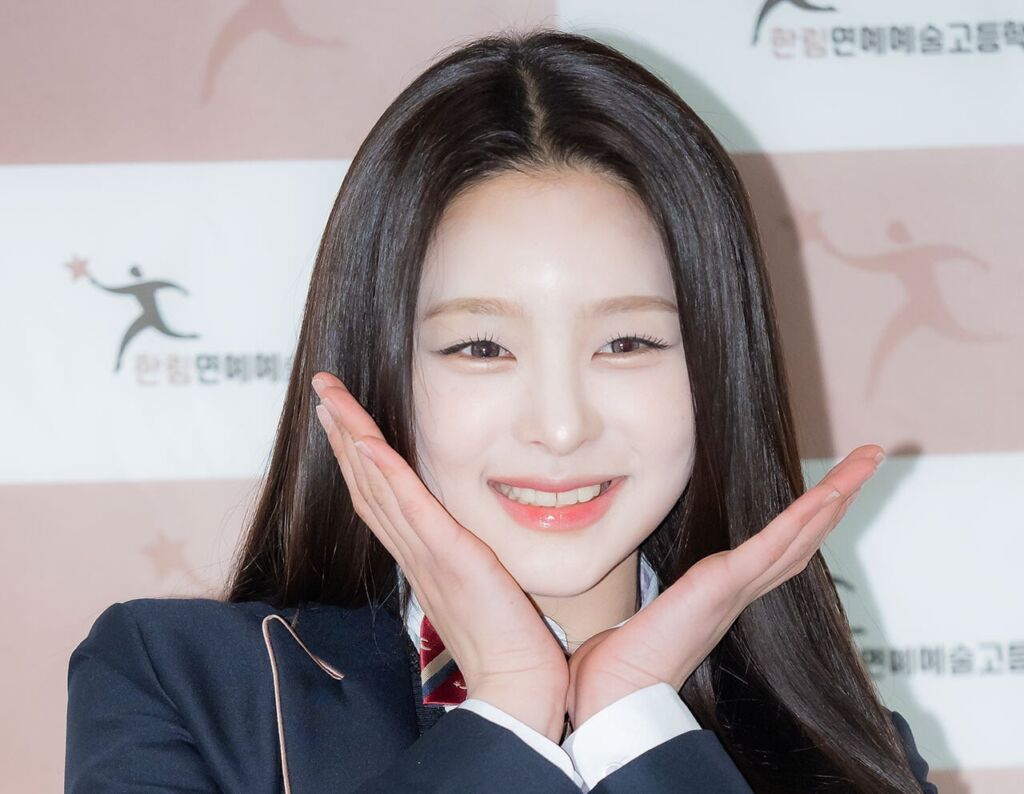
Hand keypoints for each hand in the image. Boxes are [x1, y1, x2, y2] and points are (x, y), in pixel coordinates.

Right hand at [310, 371, 569, 741]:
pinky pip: (411, 509)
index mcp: (420, 556)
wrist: (515, 686)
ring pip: (377, 487)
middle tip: (322, 392)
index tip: (340, 418)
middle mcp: (413, 550)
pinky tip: (367, 443)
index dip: (356, 455)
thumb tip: (462, 537)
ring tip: (331, 400)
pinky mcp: (450, 557)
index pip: (378, 496)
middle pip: (365, 483)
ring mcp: (427, 553)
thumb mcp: (476, 586)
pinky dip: (387, 475)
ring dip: (353, 439)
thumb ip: (461, 555)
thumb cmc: (505, 643)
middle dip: (342, 433)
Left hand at [566, 445, 883, 728]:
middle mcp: (745, 587)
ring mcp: (739, 586)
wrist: (618, 689)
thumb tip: (666, 579)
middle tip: (872, 457)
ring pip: (801, 534)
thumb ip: (676, 587)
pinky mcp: (724, 583)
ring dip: (837, 495)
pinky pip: (772, 545)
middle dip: (842, 494)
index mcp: (732, 588)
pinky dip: (802, 518)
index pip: (786, 544)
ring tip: (867, 461)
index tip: (840, 483)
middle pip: (807, 534)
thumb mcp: (661, 603)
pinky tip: (828, 493)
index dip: (817, 514)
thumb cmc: (629, 655)